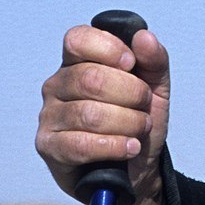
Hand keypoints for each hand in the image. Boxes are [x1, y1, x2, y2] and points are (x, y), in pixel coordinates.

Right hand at [35, 24, 171, 204]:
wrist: (138, 168)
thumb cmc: (139, 120)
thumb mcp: (156, 88)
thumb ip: (153, 60)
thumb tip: (143, 37)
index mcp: (79, 62)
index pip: (78, 39)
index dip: (109, 48)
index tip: (132, 64)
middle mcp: (57, 85)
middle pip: (91, 79)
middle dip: (131, 93)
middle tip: (144, 106)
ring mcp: (49, 116)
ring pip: (89, 113)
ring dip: (128, 123)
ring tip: (140, 129)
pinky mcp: (48, 147)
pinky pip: (81, 144)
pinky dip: (114, 146)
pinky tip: (129, 147)